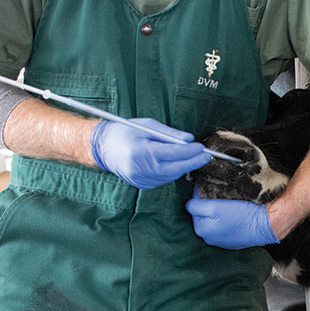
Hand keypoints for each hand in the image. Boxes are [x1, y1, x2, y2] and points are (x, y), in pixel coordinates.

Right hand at [89, 118, 210, 187]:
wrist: (103, 148)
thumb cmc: (124, 132)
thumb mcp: (147, 126)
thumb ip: (169, 134)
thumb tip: (189, 139)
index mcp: (141, 152)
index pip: (172, 154)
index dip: (190, 151)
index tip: (201, 147)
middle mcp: (141, 169)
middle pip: (175, 168)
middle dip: (193, 162)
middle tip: (206, 155)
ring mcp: (142, 179)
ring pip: (171, 175)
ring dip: (184, 167)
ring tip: (195, 157)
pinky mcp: (143, 184)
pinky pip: (163, 179)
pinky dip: (173, 171)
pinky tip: (179, 163)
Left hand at [186, 197, 279, 248]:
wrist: (265, 224)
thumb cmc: (242, 215)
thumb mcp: (214, 207)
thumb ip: (196, 205)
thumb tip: (190, 201)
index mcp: (201, 229)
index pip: (192, 206)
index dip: (200, 195)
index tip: (209, 190)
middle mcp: (208, 238)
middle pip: (201, 214)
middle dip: (207, 205)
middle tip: (220, 198)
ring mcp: (220, 241)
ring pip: (212, 220)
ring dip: (217, 213)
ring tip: (228, 207)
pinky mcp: (231, 240)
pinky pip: (223, 226)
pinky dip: (226, 220)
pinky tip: (234, 216)